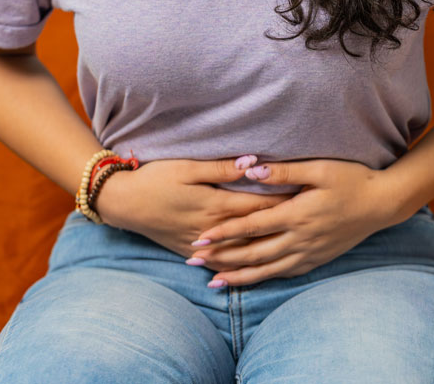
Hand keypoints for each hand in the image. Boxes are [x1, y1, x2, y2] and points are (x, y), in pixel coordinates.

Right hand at [94, 156, 294, 259]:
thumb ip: (222, 168)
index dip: (285, 202)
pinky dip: (239, 266)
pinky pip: (221, 263)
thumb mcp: (187, 167)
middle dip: (282, 227)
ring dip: (265, 249)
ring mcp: (201, 244)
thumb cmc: (155, 178)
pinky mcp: (189, 250)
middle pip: (254, 230)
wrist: (123, 203)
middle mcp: (212, 229)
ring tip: (290, 247)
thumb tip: (254, 163)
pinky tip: (252, 269)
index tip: (309, 199)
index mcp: (216, 205)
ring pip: (240, 252)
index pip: (259, 205)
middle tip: (310, 224)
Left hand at [185, 158, 398, 286]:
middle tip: (194, 262)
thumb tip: (252, 171)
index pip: (251, 226)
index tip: (201, 238)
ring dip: (239, 275)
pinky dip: (264, 278)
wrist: (382, 203)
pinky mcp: (317, 258)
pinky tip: (250, 280)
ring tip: (214, 281)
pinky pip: (285, 273)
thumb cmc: (351, 179)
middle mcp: (300, 239)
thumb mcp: (319, 168)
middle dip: (222, 258)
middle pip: (253, 253)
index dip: (224, 232)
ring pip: (267, 269)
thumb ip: (284, 170)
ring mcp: (310, 252)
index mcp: (297, 214)